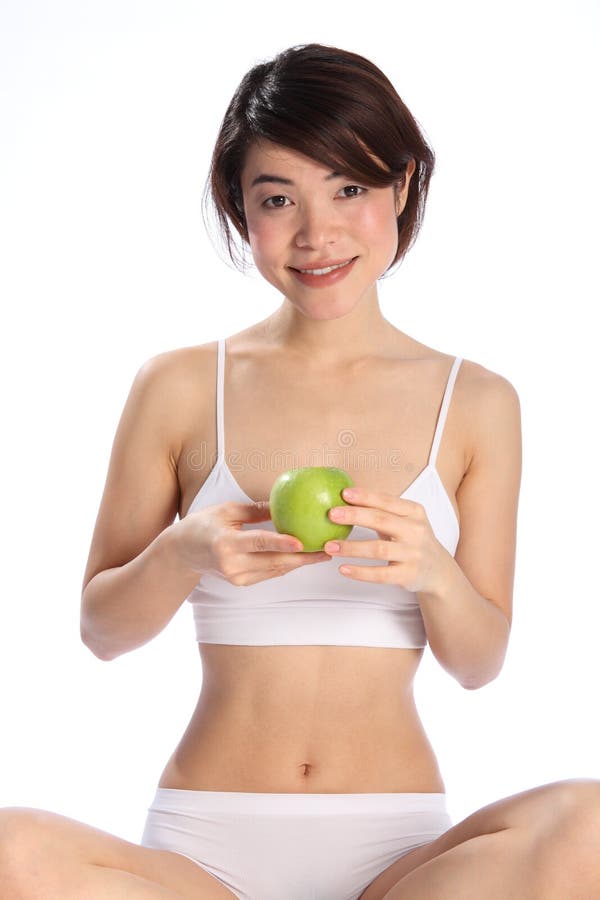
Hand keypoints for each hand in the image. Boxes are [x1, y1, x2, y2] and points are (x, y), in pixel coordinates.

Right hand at [174, 500, 329, 586]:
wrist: (183, 552)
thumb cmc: (204, 525)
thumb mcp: (227, 510)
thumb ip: (256, 509)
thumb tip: (284, 502)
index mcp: (225, 543)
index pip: (258, 542)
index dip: (281, 543)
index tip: (302, 542)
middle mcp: (231, 564)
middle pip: (273, 562)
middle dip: (303, 558)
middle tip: (327, 550)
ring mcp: (236, 577)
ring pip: (275, 570)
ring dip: (300, 563)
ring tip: (323, 553)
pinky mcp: (241, 583)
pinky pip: (269, 573)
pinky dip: (286, 565)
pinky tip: (303, 558)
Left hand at [323, 487, 447, 593]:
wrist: (438, 570)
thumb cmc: (412, 540)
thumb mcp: (405, 520)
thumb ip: (382, 510)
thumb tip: (346, 498)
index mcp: (414, 512)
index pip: (387, 501)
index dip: (365, 497)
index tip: (344, 494)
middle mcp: (416, 531)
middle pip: (381, 521)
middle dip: (354, 516)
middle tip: (331, 515)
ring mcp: (413, 554)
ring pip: (378, 549)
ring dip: (351, 548)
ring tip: (330, 546)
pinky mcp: (408, 574)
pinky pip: (381, 574)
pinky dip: (360, 572)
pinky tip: (343, 568)